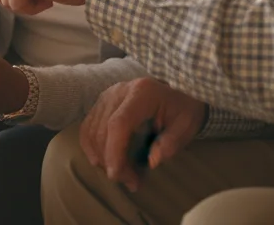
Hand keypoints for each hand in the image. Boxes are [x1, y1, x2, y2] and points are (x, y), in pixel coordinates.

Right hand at [79, 78, 206, 191]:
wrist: (177, 98)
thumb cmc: (182, 113)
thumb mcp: (186, 127)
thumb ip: (171, 143)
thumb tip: (153, 161)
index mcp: (143, 93)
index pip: (119, 123)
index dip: (114, 151)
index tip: (118, 174)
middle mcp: (120, 90)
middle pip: (103, 129)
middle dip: (111, 161)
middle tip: (131, 182)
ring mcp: (107, 96)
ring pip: (92, 131)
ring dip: (102, 158)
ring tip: (123, 174)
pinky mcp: (100, 104)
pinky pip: (87, 129)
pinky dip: (92, 149)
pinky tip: (104, 162)